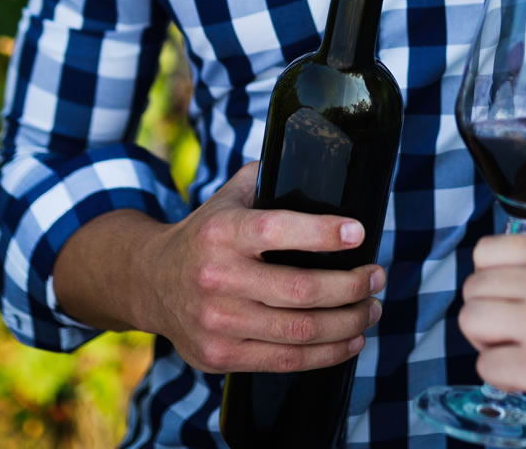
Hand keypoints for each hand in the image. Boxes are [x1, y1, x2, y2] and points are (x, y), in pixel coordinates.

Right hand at [134, 163, 383, 373]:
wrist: (149, 281)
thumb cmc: (205, 234)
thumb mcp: (229, 197)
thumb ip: (269, 179)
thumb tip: (324, 163)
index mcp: (222, 232)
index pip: (277, 230)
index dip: (323, 234)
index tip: (359, 233)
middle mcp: (217, 278)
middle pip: (301, 290)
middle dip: (352, 286)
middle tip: (377, 276)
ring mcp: (217, 322)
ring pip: (300, 331)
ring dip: (349, 322)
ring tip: (372, 308)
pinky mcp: (220, 355)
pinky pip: (286, 361)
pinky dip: (328, 353)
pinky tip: (350, 339)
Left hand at [459, 235, 525, 445]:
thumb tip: (521, 278)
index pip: (488, 251)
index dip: (489, 279)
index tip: (504, 299)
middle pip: (473, 289)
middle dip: (486, 315)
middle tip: (511, 336)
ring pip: (470, 321)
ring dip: (487, 343)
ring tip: (515, 356)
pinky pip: (485, 366)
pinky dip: (501, 378)